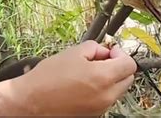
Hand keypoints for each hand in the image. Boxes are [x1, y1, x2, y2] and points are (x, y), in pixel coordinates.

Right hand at [14, 40, 136, 114]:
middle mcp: (106, 96)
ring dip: (110, 79)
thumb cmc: (48, 77)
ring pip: (117, 90)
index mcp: (103, 77)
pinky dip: (101, 90)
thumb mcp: (73, 52)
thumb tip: (105, 52)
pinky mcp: (93, 115)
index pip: (129, 65)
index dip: (121, 54)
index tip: (111, 51)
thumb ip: (95, 48)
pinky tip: (84, 85)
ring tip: (89, 73)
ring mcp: (100, 108)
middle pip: (127, 78)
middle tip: (101, 60)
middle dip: (118, 66)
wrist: (30, 101)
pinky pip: (106, 99)